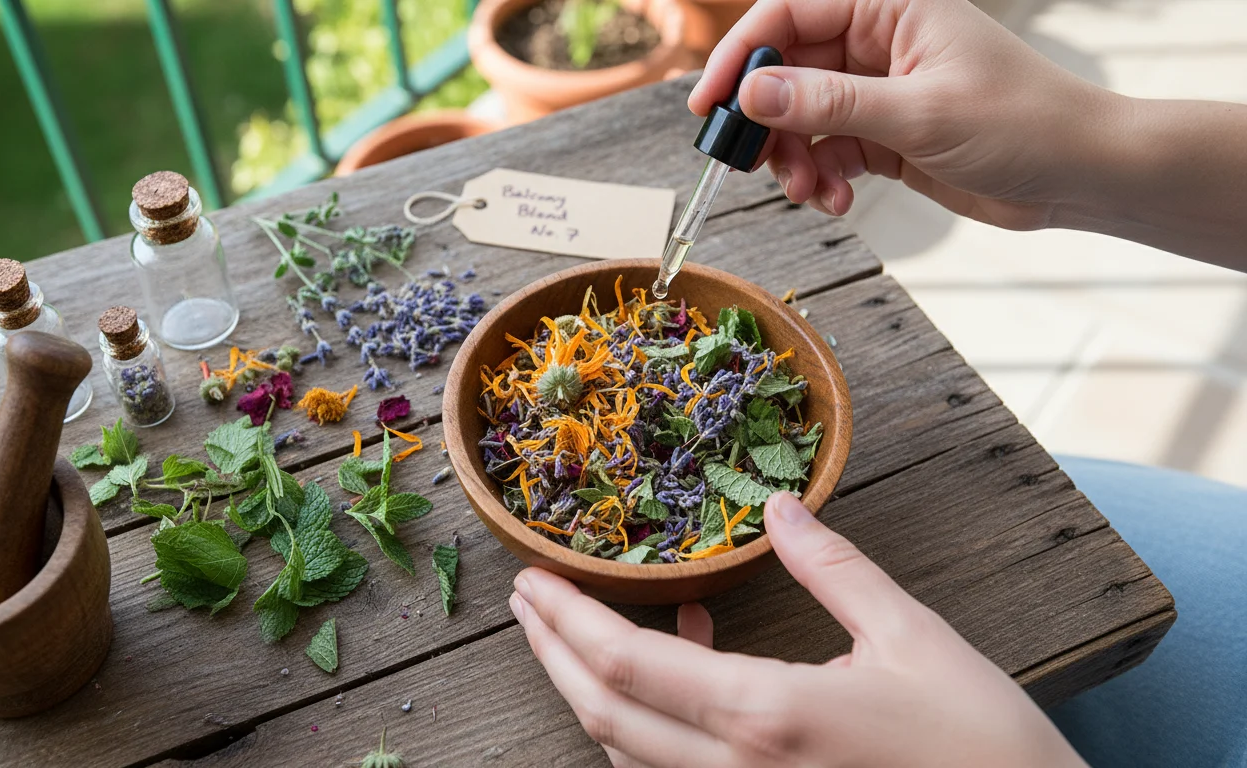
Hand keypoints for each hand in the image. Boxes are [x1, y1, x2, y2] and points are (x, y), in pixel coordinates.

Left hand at [508, 491, 1086, 767]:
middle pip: (602, 715)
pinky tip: (682, 663)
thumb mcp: (913, 638)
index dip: (564, 621)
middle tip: (525, 602)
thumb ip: (834, 567)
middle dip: (550, 653)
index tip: (530, 582)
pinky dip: (647, 722)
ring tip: (582, 625)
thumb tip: (782, 505)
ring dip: (590, 689)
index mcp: (765, 718)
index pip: (623, 665)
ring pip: (627, 754)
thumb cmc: (981, 745)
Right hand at [688, 0, 1122, 230]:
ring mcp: (880, 90)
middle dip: (766, 121)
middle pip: (787, 69)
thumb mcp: (919, 113)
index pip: (791, 14)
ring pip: (801, 117)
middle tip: (748, 163)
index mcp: (891, 7)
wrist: (1080, 174)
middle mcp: (879, 41)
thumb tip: (752, 92)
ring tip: (810, 193)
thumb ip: (830, 102)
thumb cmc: (1023, 124)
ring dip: (793, 159)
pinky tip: (837, 200)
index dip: (743, 55)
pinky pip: (827, 150)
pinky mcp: (885, 134)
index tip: (711, 103)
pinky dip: (821, 178)